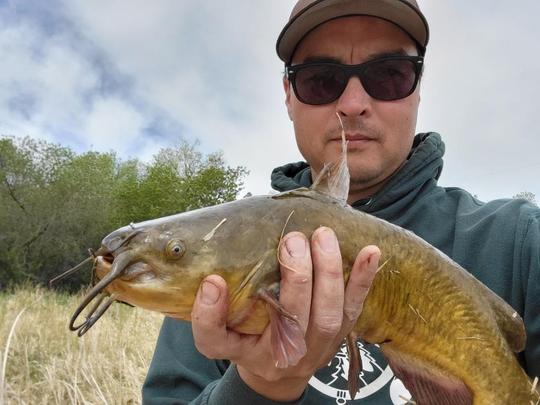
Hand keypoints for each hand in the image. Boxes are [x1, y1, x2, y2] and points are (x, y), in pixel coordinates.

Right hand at [191, 227, 380, 400]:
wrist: (277, 372)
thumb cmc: (248, 340)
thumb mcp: (222, 331)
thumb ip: (211, 312)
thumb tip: (212, 281)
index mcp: (242, 352)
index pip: (216, 339)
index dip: (211, 313)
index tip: (213, 281)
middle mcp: (281, 355)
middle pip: (291, 320)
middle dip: (296, 278)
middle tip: (291, 240)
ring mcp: (316, 347)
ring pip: (327, 315)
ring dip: (329, 273)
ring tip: (323, 237)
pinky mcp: (339, 335)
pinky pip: (354, 309)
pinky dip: (363, 280)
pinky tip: (371, 252)